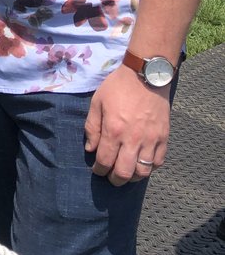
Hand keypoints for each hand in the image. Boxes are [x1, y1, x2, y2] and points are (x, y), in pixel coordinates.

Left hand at [84, 65, 169, 185]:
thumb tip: (90, 149)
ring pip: (143, 172)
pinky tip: (142, 165)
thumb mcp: (97, 102)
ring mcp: (151, 140)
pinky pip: (158, 162)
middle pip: (124, 173)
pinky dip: (150, 168)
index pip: (104, 161)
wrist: (146, 75)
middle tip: (110, 177)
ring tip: (126, 174)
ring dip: (133, 178)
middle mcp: (133, 139)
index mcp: (114, 130)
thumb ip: (92, 127)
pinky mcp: (164, 138)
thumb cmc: (118, 87)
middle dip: (114, 179)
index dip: (99, 170)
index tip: (97, 170)